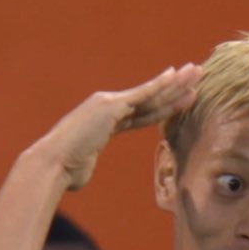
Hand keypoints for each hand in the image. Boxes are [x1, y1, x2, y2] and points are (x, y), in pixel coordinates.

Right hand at [29, 63, 200, 189]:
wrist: (52, 164)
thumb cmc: (63, 171)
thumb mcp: (80, 167)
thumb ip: (85, 166)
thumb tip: (77, 178)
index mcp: (105, 123)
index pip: (142, 114)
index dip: (164, 107)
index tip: (182, 100)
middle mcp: (108, 107)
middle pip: (151, 99)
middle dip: (175, 88)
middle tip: (195, 76)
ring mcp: (109, 104)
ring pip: (151, 93)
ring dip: (176, 83)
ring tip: (196, 71)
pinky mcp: (111, 106)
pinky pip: (142, 94)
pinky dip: (159, 84)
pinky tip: (175, 75)